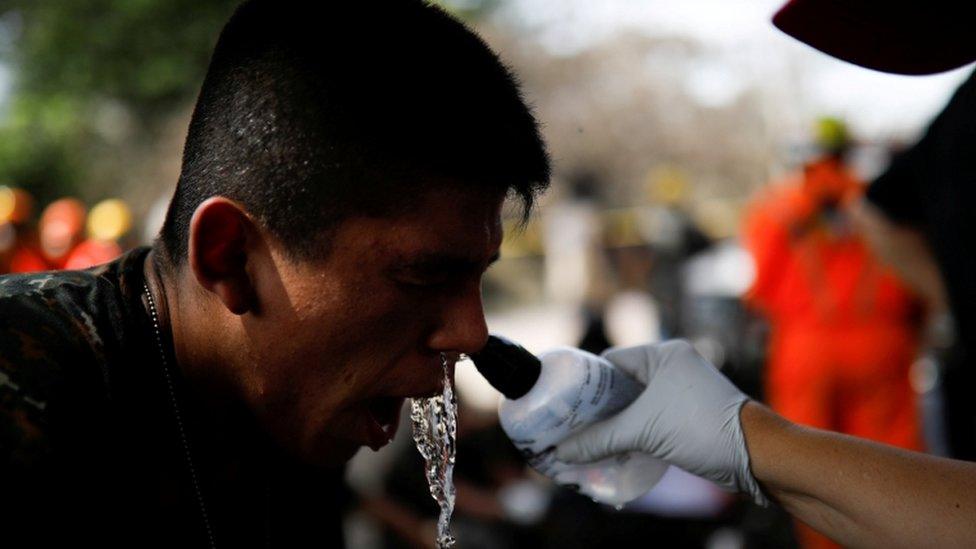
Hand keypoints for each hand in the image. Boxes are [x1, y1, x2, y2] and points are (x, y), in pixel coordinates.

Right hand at [555, 340, 766, 504]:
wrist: (757, 455)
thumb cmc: (702, 428)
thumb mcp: (643, 431)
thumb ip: (599, 440)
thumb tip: (561, 451)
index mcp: (663, 354)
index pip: (611, 363)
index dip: (586, 385)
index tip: (563, 406)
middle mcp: (673, 367)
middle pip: (621, 386)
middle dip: (598, 411)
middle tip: (571, 429)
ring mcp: (683, 391)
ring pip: (636, 406)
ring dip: (615, 425)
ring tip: (588, 443)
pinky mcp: (689, 415)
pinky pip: (651, 419)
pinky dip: (634, 434)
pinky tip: (615, 451)